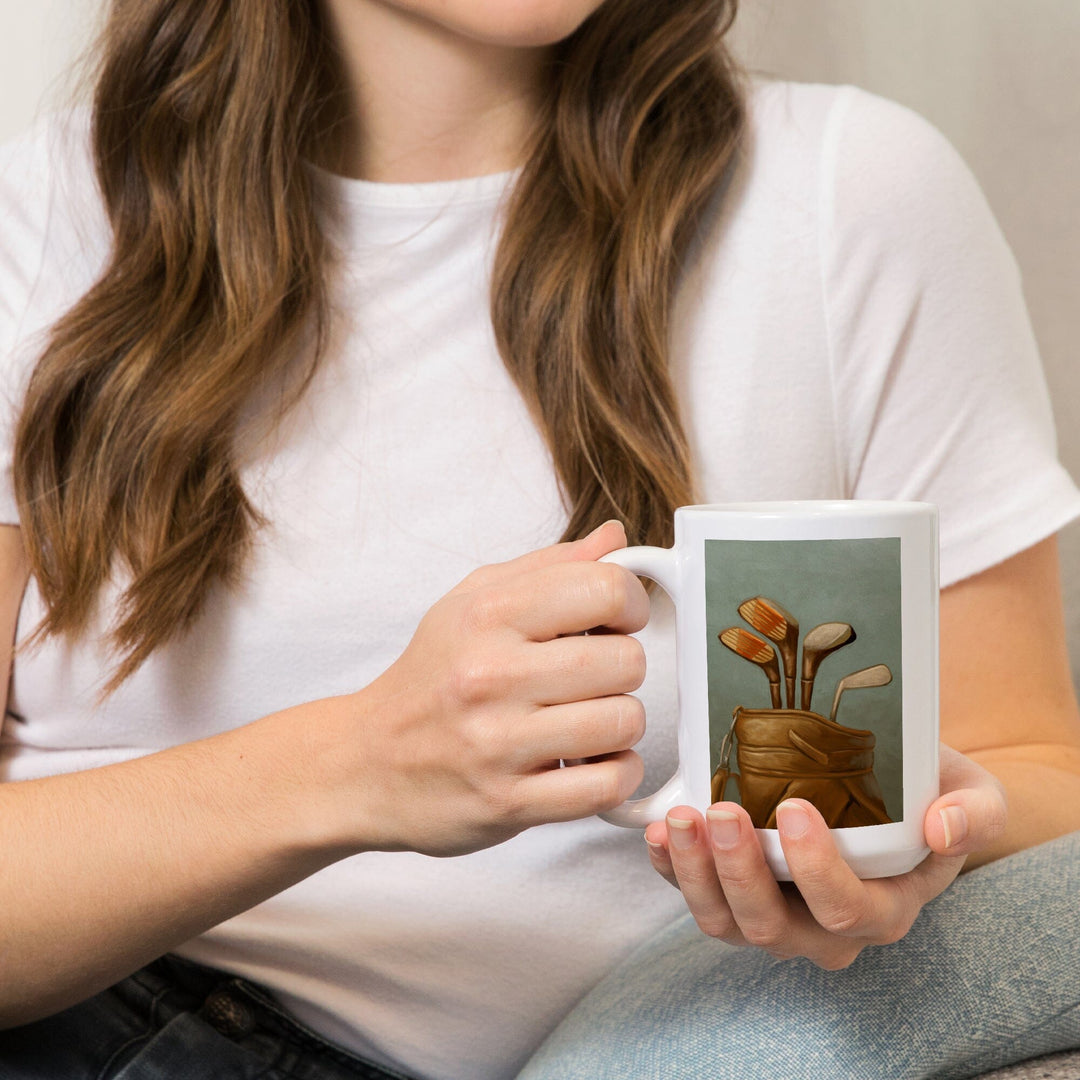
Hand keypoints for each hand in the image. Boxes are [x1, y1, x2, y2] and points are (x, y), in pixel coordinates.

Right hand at [322, 520, 649, 857]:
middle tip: (596, 677)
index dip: (630, 604)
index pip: (605, 589)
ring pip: (623, 722)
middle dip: (624, 668)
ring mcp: (498, 743)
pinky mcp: (507, 802)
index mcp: (487, 614)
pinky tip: (594, 762)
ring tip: (589, 721)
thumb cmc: (430, 677)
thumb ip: (549, 566)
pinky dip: (617, 774)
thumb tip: (615, 538)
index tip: (618, 621)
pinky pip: (606, 785)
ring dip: (620, 724)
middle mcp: (491, 674)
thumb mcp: (473, 601)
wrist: (364, 763)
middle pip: (625, 660)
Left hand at [643, 743, 1006, 967]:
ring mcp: (775, 915)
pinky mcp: (734, 894)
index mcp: (883, 909)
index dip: (817, 869)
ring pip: (726, 922)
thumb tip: (944, 826)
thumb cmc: (928, 793)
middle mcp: (824, 929)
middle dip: (740, 872)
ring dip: (695, 873)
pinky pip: (695, 897)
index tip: (795, 808)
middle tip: (722, 811)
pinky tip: (658, 832)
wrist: (891, 791)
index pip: (847, 909)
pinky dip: (670, 870)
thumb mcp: (974, 794)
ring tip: (680, 819)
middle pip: (773, 926)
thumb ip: (975, 813)